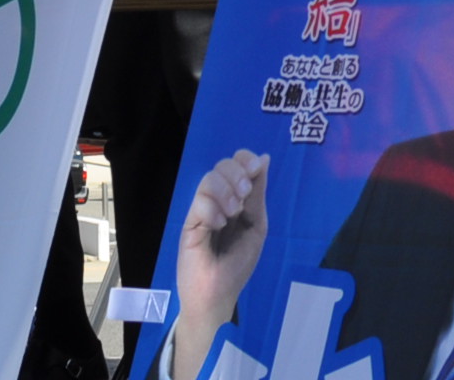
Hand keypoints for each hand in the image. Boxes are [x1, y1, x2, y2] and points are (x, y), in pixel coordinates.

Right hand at [171, 149, 268, 375]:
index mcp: (235, 198)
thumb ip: (257, 195)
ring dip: (226, 193)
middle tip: (244, 198)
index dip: (245, 159)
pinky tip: (217, 226)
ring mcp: (201, 210)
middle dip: (237, 175)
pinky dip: (213, 211)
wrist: (217, 296)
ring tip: (231, 216)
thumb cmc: (237, 264)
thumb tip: (264, 158)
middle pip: (222, 165)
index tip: (256, 168)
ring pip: (210, 179)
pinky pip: (200, 203)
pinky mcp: (188, 223)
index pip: (237, 163)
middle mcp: (216, 199)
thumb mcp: (255, 226)